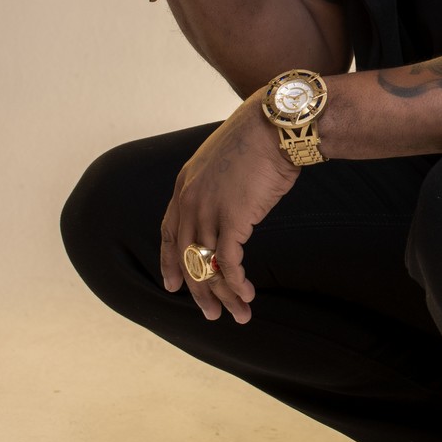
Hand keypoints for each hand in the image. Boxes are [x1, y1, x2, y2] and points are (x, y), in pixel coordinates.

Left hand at [160, 91, 300, 322]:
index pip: (168, 233)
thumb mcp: (224, 161)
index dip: (169, 263)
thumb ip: (216, 186)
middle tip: (211, 315)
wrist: (273, 125)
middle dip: (199, 292)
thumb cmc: (257, 139)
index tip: (172, 286)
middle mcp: (189, 202)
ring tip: (239, 316)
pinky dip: (237, 284)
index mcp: (184, 187)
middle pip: (187, 258)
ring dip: (224, 296)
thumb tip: (228, 202)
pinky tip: (247, 296)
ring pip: (208, 267)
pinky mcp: (232, 219)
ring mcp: (208, 211)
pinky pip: (229, 264)